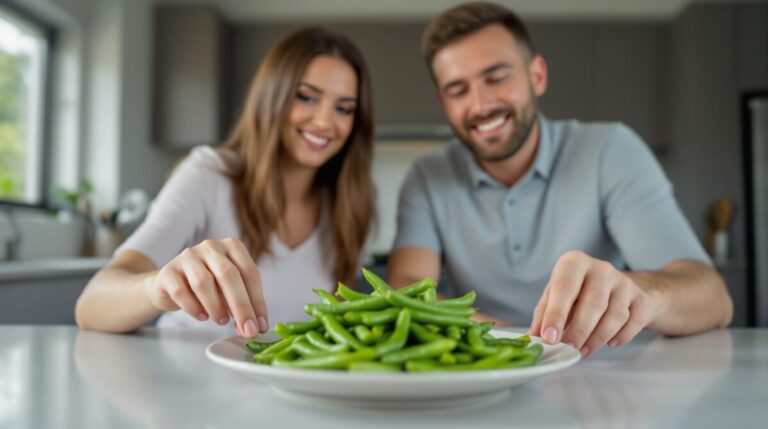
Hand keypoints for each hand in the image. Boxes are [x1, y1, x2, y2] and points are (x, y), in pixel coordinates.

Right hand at [145, 237, 267, 337]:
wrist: (170, 285)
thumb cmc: (208, 287)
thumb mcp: (230, 290)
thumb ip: (244, 303)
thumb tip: (254, 327)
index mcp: (232, 246)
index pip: (249, 272)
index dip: (257, 300)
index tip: (261, 325)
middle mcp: (210, 246)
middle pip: (228, 275)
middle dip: (241, 306)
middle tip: (247, 330)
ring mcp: (188, 256)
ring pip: (204, 282)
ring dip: (216, 307)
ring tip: (221, 320)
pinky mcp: (168, 271)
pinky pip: (181, 292)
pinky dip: (194, 308)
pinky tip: (202, 316)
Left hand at [529, 251, 657, 357]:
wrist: (620, 287)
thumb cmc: (581, 291)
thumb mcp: (558, 296)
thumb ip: (544, 314)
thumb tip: (533, 338)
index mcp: (575, 263)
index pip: (564, 287)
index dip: (556, 314)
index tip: (549, 338)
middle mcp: (601, 268)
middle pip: (592, 303)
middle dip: (579, 331)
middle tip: (568, 349)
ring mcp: (624, 282)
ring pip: (614, 315)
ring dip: (597, 338)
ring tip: (583, 351)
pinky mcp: (642, 298)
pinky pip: (633, 322)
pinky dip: (621, 336)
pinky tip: (610, 343)